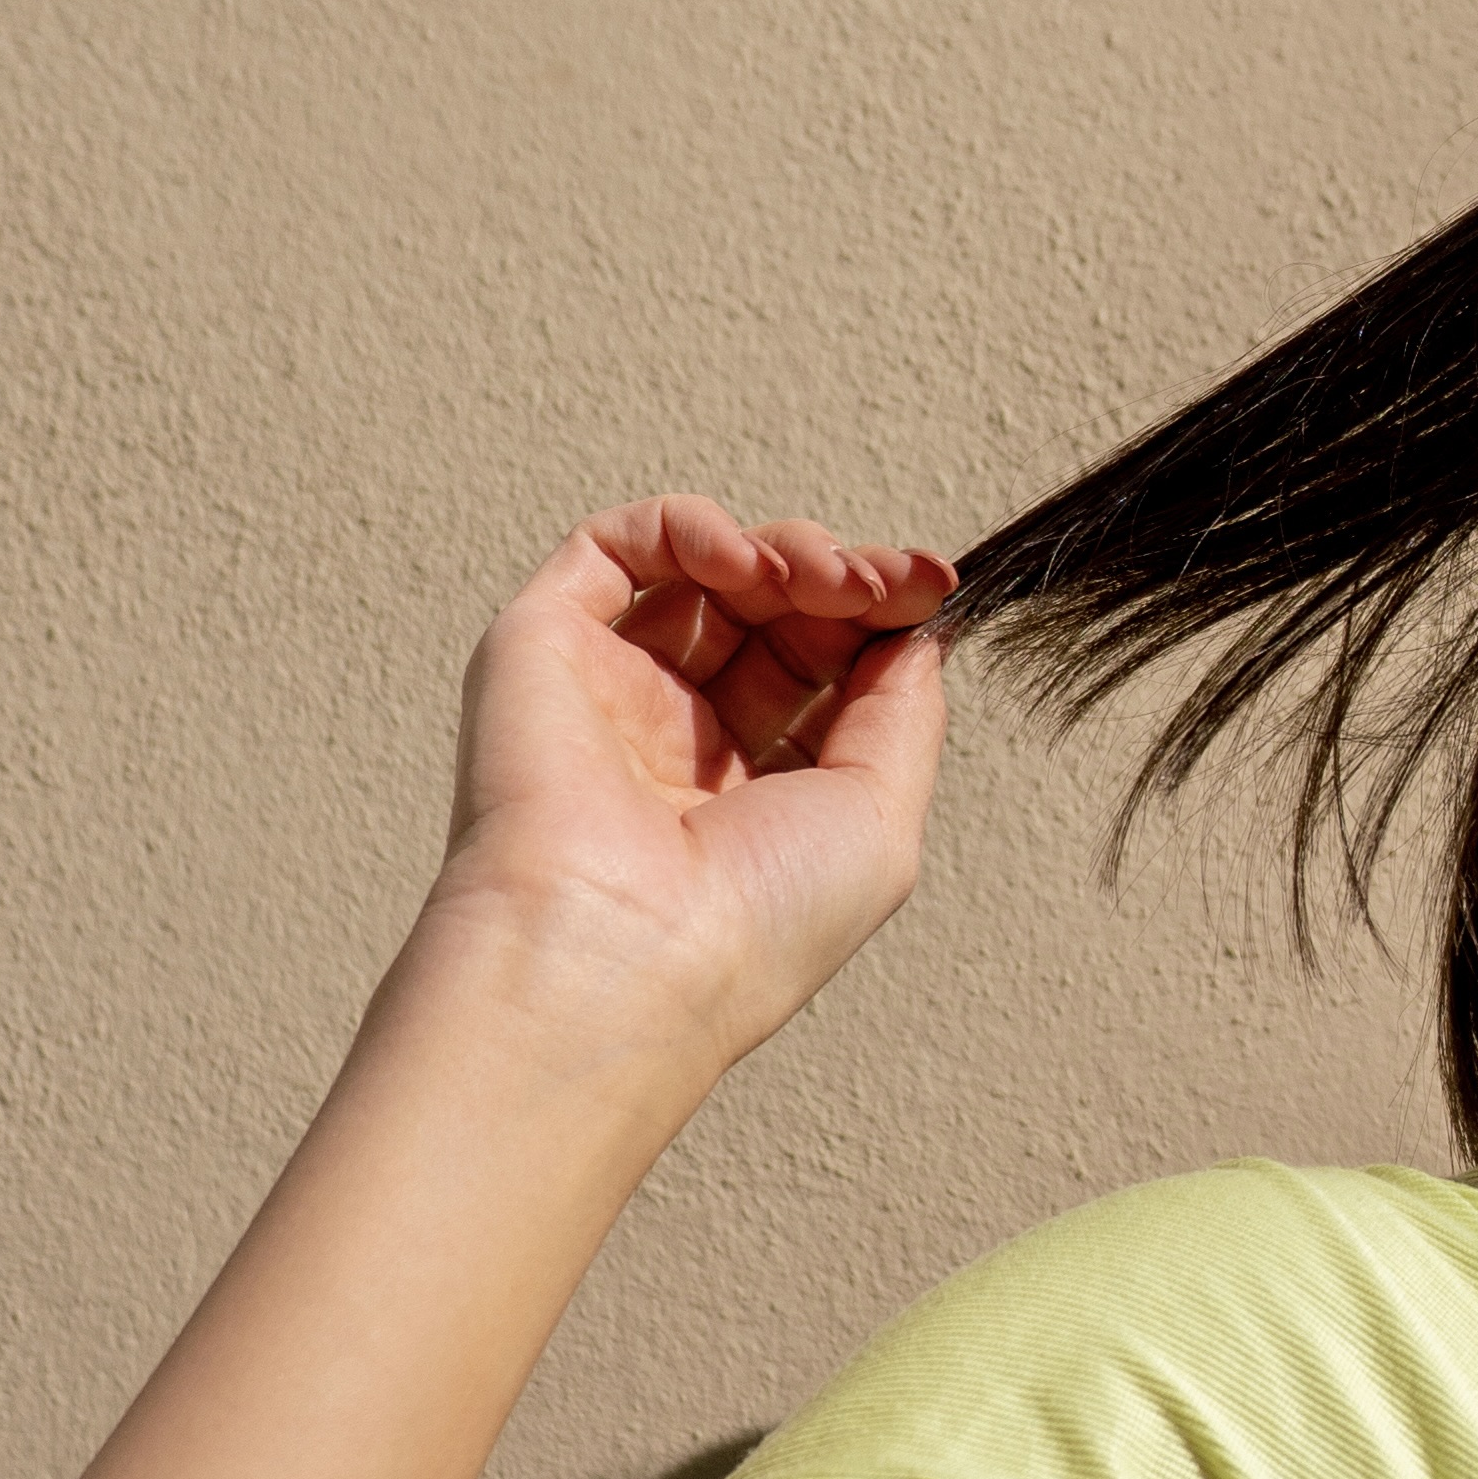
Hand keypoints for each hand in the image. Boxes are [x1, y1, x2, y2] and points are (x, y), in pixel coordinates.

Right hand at [421, 496, 955, 1084]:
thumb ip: (906, 715)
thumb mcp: (882, 822)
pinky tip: (745, 565)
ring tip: (820, 577)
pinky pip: (614, 547)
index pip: (828, 673)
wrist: (622, 950)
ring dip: (782, 551)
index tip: (933, 590)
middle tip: (880, 583)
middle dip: (842, 580)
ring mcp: (613, 693)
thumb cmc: (755, 923)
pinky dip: (689, 528)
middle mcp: (683, 746)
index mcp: (761, 799)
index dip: (882, 620)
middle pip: (775, 616)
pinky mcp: (545, 647)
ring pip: (704, 573)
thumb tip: (916, 631)